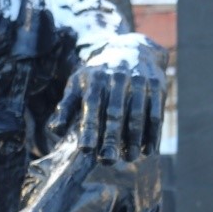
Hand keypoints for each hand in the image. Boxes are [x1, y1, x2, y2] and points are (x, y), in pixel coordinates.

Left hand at [44, 41, 166, 164]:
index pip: (92, 107)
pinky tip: (148, 150)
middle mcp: (119, 79)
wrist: (132, 49)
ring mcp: (140, 82)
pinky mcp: (158, 86)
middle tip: (107, 161)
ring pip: (137, 115)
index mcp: (96, 80)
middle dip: (111, 138)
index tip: (86, 150)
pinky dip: (153, 133)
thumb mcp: (79, 84)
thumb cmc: (99, 75)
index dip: (89, 129)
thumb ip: (67, 107)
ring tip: (128, 159)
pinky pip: (156, 112)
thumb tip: (54, 130)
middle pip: (115, 113)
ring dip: (133, 139)